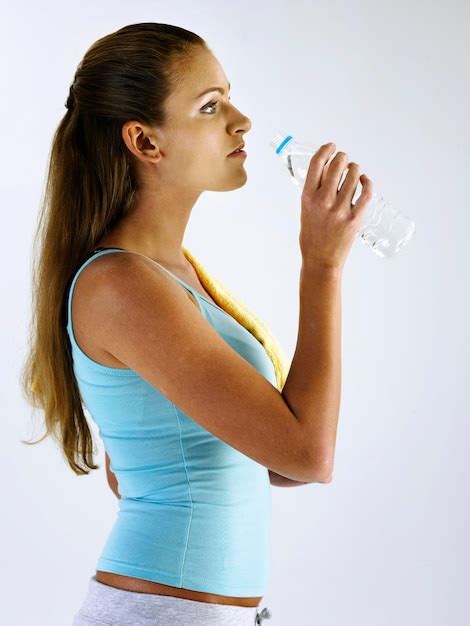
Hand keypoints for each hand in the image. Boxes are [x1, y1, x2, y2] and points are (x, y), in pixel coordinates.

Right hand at [299, 142, 373, 271]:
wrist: (320, 261)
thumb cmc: (312, 236)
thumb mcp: (305, 211)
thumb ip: (314, 192)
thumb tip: (327, 171)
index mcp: (307, 197)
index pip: (316, 164)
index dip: (326, 150)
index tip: (332, 146)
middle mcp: (323, 201)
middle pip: (337, 165)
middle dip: (342, 158)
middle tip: (344, 161)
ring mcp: (339, 210)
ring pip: (353, 175)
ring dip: (355, 169)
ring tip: (354, 172)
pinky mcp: (354, 218)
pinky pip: (366, 192)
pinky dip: (367, 182)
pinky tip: (365, 181)